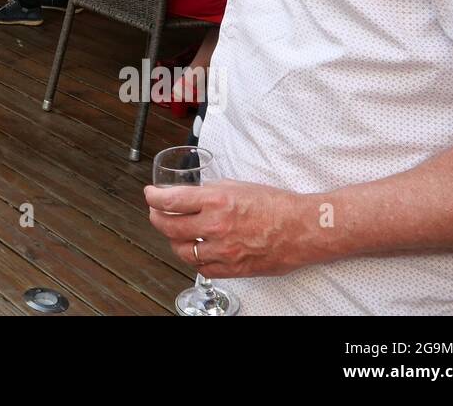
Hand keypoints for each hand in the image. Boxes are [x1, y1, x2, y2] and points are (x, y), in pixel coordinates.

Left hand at [144, 179, 324, 278]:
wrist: (302, 228)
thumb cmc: (275, 204)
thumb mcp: (237, 185)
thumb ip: (210, 191)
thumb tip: (190, 194)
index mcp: (216, 200)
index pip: (170, 201)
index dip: (154, 198)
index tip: (150, 195)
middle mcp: (216, 226)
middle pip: (169, 227)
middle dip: (156, 218)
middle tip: (156, 213)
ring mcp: (223, 250)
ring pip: (182, 251)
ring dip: (173, 241)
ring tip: (174, 233)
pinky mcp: (233, 268)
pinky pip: (202, 267)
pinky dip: (194, 258)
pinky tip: (194, 250)